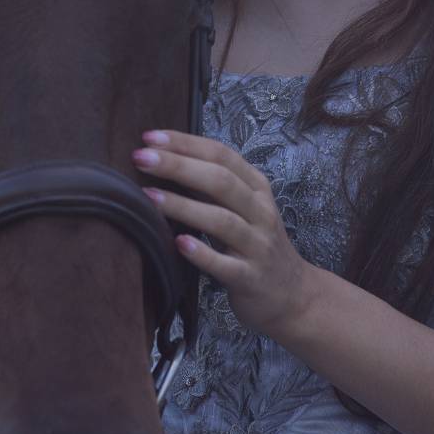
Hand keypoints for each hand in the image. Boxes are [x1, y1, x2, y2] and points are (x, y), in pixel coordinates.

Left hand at [132, 129, 312, 338]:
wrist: (292, 296)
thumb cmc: (255, 245)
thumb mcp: (242, 208)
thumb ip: (212, 186)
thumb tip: (164, 159)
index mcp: (257, 188)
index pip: (221, 155)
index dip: (186, 144)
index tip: (150, 137)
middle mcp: (261, 212)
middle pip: (221, 181)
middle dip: (178, 166)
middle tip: (141, 158)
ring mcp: (258, 246)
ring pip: (222, 220)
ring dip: (183, 206)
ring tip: (149, 197)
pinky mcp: (250, 278)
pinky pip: (225, 265)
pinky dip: (202, 253)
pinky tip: (179, 244)